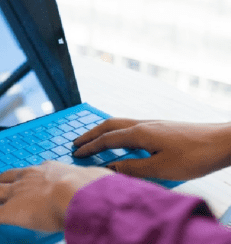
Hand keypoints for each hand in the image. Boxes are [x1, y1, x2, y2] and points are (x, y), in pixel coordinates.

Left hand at [0, 161, 112, 231]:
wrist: (77, 193)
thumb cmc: (91, 189)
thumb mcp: (92, 182)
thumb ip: (92, 184)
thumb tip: (103, 187)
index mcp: (48, 170)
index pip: (29, 172)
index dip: (19, 175)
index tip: (16, 175)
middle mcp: (28, 178)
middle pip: (5, 178)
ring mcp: (17, 193)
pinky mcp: (8, 210)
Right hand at [73, 118, 230, 179]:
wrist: (222, 142)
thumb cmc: (194, 156)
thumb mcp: (160, 168)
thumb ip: (132, 168)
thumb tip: (109, 168)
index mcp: (139, 133)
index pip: (107, 139)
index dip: (90, 147)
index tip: (76, 153)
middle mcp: (143, 124)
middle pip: (109, 125)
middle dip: (91, 134)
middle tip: (76, 142)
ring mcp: (153, 124)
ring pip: (120, 123)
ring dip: (103, 131)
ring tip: (93, 139)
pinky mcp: (162, 127)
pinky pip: (131, 126)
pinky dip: (117, 131)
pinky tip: (122, 140)